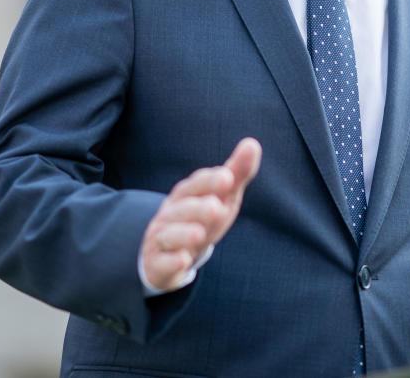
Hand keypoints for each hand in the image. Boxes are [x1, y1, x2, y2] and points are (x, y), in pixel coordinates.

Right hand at [140, 137, 262, 292]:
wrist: (167, 252)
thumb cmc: (201, 217)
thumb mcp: (221, 196)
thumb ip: (237, 172)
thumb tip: (252, 143)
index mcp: (186, 195)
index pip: (196, 184)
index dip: (210, 181)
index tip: (228, 177)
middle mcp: (171, 214)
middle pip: (182, 209)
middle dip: (197, 208)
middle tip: (216, 208)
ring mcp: (161, 239)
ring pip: (169, 235)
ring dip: (183, 234)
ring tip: (199, 234)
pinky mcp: (157, 265)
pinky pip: (162, 263)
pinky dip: (172, 262)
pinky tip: (183, 261)